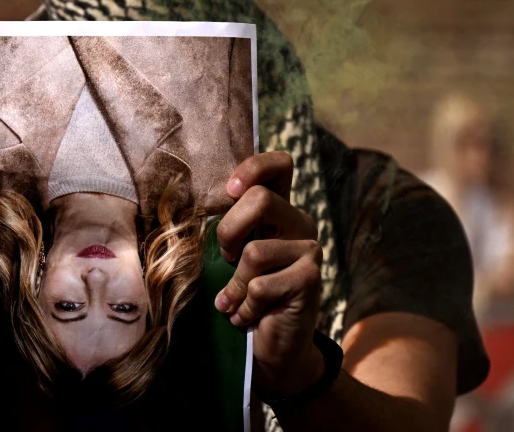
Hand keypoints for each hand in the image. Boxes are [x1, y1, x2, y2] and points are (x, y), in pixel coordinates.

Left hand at [214, 152, 325, 396]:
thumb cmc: (244, 297)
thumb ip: (229, 229)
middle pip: (260, 199)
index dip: (254, 167)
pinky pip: (261, 286)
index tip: (229, 190)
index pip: (279, 165)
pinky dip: (244, 306)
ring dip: (234, 284)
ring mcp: (310, 250)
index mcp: (280, 210)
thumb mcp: (232, 257)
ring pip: (254, 251)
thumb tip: (203, 211)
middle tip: (227, 258)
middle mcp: (299, 223)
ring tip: (235, 302)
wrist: (270, 348)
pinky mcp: (311, 278)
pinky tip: (248, 316)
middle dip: (229, 231)